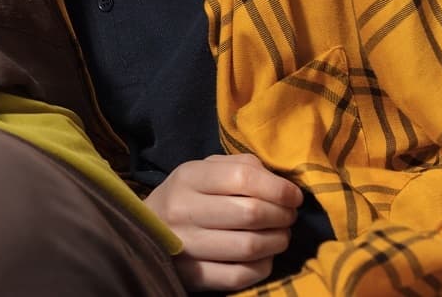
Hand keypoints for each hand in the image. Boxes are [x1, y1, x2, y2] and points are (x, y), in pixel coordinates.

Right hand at [146, 153, 303, 291]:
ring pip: (250, 247)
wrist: (147, 228)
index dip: (279, 189)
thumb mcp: (205, 169)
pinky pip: (241, 275)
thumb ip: (242, 166)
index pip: (244, 178)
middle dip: (283, 215)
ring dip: (277, 241)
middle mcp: (184, 210)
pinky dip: (263, 266)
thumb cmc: (188, 195)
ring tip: (280, 235)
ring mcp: (187, 246)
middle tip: (289, 216)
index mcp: (188, 177)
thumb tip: (282, 184)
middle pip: (252, 213)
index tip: (294, 197)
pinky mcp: (193, 275)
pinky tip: (263, 256)